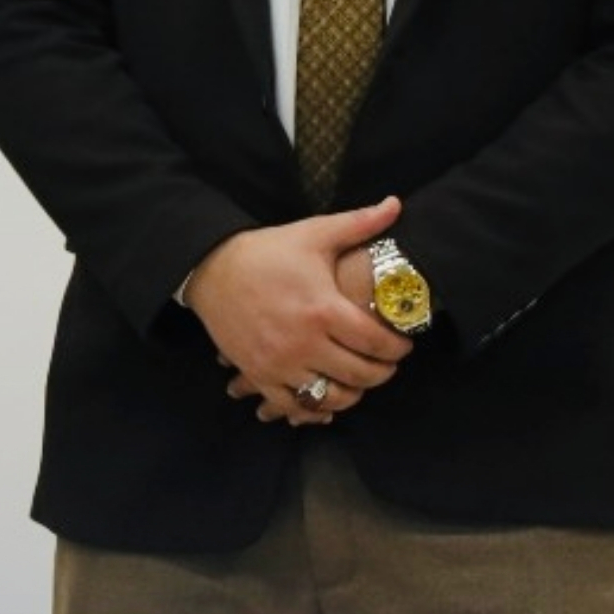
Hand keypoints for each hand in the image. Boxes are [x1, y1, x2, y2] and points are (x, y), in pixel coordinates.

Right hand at [183, 196, 412, 425]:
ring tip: (358, 380)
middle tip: (386, 363)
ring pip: (331, 397)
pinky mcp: (259, 374)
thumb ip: (359, 223)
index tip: (403, 345)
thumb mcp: (313, 234)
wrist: (210, 268)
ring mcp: (279, 363)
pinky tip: (325, 397)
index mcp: (323, 309)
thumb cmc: (267, 252)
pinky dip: (314, 409)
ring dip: (352, 393)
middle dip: (382, 372)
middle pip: (360, 375)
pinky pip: (294, 406)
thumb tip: (396, 204)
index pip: (377, 344)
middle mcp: (304, 342)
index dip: (398, 348)